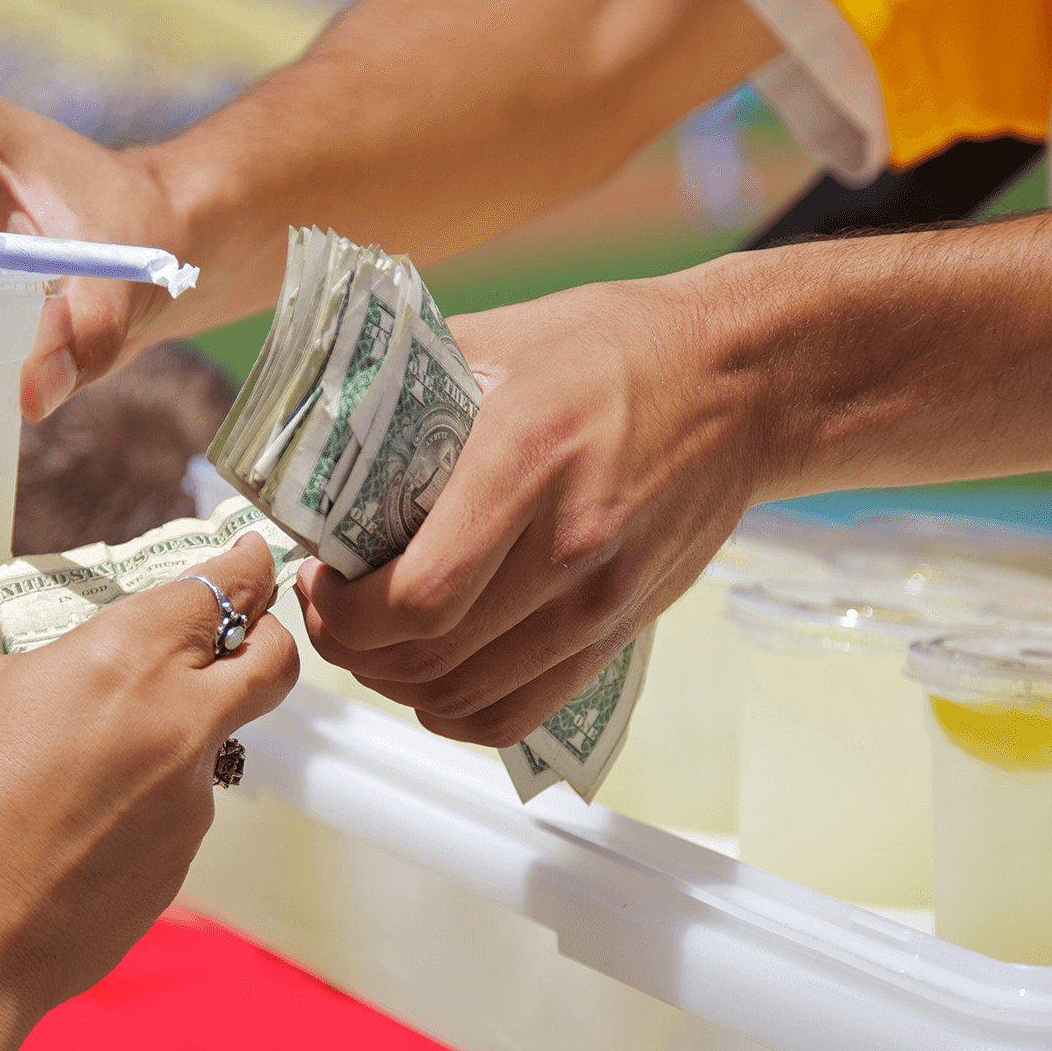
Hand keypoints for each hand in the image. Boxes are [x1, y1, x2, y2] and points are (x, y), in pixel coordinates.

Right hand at [0, 530, 298, 1023]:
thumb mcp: (0, 692)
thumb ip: (78, 659)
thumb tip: (111, 658)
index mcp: (130, 658)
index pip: (225, 587)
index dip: (244, 564)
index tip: (247, 555)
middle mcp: (182, 720)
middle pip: (274, 659)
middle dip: (266, 636)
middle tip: (234, 635)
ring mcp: (193, 795)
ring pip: (215, 740)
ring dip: (176, 734)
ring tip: (85, 770)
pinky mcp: (186, 856)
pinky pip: (179, 807)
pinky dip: (146, 802)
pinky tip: (80, 827)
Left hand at [295, 273, 767, 746]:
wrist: (739, 383)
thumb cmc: (613, 349)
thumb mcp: (498, 337)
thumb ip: (404, 385)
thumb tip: (312, 430)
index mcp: (527, 461)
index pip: (420, 595)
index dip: (347, 612)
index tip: (319, 579)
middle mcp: (569, 545)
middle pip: (430, 654)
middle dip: (352, 645)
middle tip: (329, 608)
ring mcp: (600, 600)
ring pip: (463, 695)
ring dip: (393, 680)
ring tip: (368, 637)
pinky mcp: (618, 630)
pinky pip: (517, 713)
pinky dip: (455, 713)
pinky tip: (428, 678)